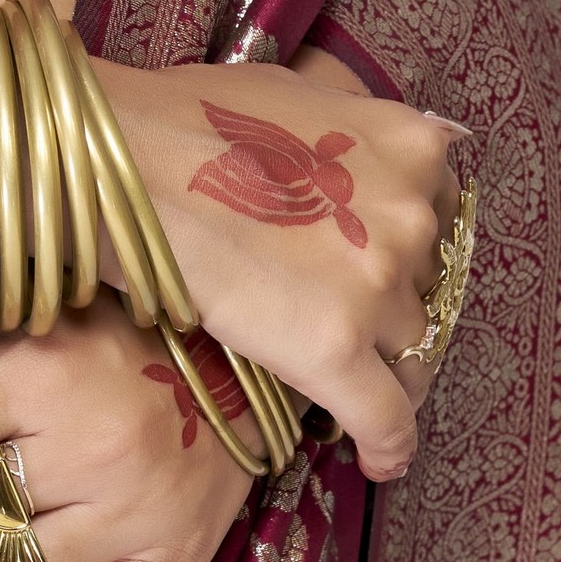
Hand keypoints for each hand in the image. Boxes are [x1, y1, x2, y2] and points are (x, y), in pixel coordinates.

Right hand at [100, 48, 462, 484]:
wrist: (122, 162)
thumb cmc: (187, 119)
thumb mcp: (297, 100)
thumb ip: (347, 139)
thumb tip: (354, 165)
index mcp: (407, 146)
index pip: (438, 222)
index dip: (408, 256)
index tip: (379, 280)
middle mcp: (409, 212)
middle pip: (425, 289)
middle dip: (389, 313)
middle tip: (344, 328)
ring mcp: (378, 282)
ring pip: (411, 355)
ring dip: (384, 374)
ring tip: (351, 392)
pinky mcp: (338, 349)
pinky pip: (388, 419)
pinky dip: (389, 445)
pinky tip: (379, 461)